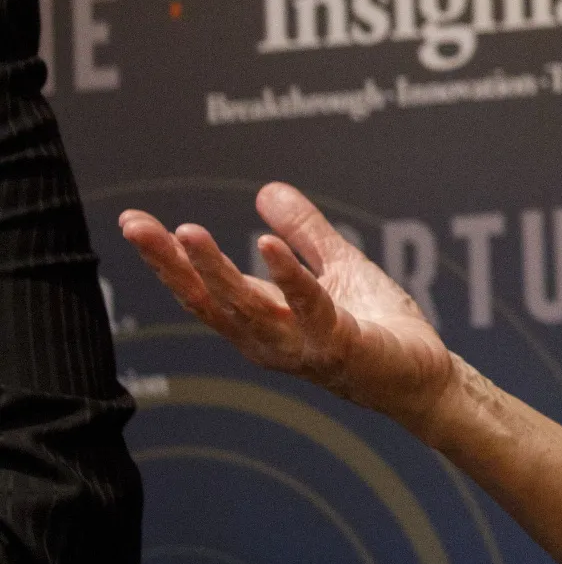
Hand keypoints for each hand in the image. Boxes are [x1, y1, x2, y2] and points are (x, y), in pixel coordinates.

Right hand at [120, 182, 456, 432]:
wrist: (425, 374)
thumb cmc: (378, 326)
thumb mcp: (337, 266)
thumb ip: (304, 232)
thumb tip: (267, 189)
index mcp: (264, 320)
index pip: (203, 291)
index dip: (167, 260)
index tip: (134, 223)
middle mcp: (271, 339)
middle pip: (210, 301)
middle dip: (171, 264)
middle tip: (136, 226)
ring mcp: (303, 346)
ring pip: (248, 307)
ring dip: (216, 270)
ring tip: (188, 233)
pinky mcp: (341, 345)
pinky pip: (309, 307)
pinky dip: (287, 276)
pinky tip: (265, 245)